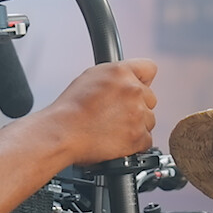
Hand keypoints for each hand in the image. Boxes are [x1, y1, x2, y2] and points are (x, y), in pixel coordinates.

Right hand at [42, 58, 157, 164]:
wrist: (62, 133)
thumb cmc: (70, 109)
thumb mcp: (90, 77)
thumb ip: (115, 76)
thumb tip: (128, 79)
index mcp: (121, 72)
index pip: (149, 69)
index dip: (142, 81)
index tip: (137, 89)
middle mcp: (133, 90)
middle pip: (150, 98)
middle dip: (137, 106)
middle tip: (116, 115)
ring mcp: (138, 114)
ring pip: (149, 120)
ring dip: (136, 125)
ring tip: (113, 129)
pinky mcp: (138, 137)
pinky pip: (146, 139)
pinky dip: (134, 143)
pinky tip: (117, 140)